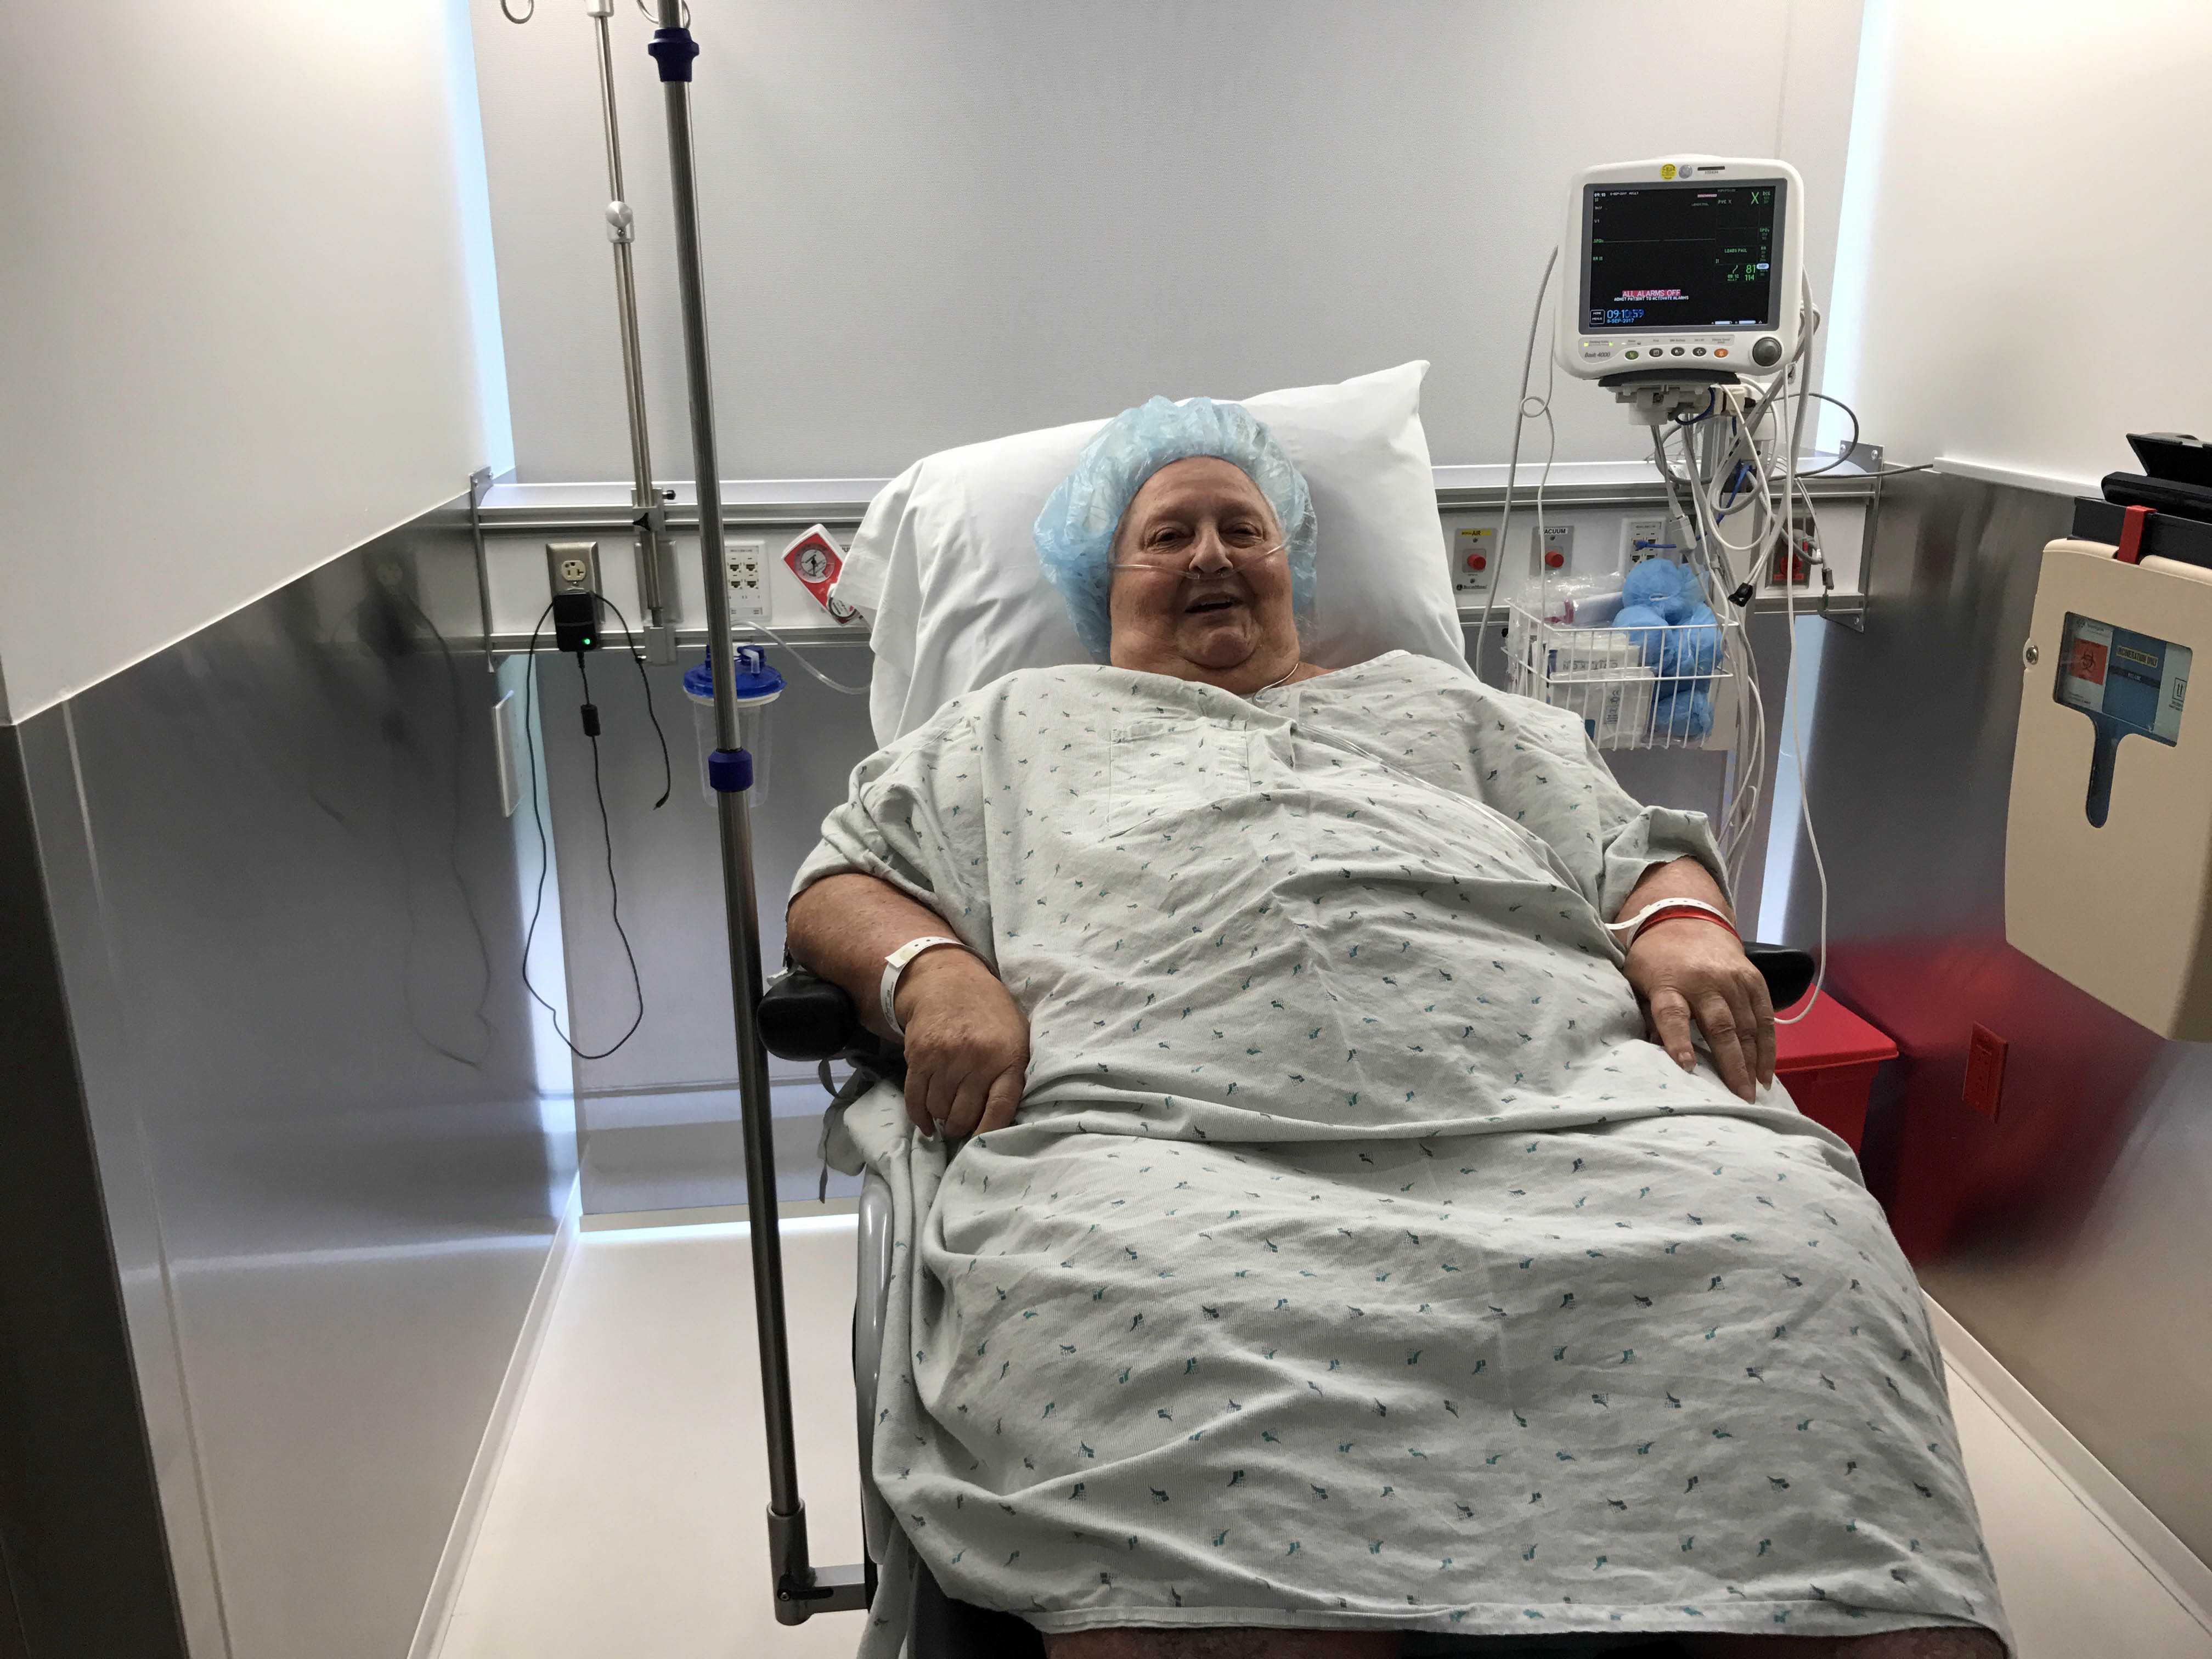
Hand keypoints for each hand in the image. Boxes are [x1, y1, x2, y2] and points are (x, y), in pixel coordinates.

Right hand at [894, 948, 1029, 1138]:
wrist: (949, 980)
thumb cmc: (990, 1014)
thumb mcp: (1017, 1036)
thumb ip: (1015, 1073)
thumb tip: (1010, 1119)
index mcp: (1008, 1056)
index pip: (1000, 1109)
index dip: (989, 1133)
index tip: (982, 1146)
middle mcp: (977, 1058)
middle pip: (964, 1114)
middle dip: (961, 1128)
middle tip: (961, 1128)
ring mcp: (945, 1057)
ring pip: (939, 1108)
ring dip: (941, 1119)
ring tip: (947, 1117)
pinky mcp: (919, 1055)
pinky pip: (915, 1097)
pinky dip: (919, 1116)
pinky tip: (927, 1123)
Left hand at [1622, 919, 1774, 1102]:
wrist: (1684, 917)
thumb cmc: (1655, 958)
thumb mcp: (1637, 979)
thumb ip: (1645, 1013)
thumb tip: (1649, 1052)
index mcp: (1669, 983)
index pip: (1673, 1015)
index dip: (1679, 1041)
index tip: (1687, 1068)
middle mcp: (1704, 982)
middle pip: (1720, 1026)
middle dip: (1731, 1064)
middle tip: (1738, 1097)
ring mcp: (1732, 980)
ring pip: (1746, 1025)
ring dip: (1752, 1061)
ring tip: (1753, 1092)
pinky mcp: (1753, 980)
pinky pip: (1764, 1017)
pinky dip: (1768, 1046)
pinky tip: (1766, 1072)